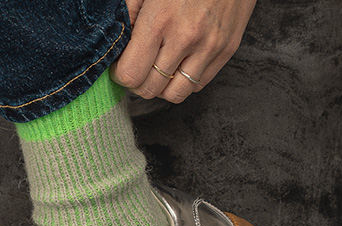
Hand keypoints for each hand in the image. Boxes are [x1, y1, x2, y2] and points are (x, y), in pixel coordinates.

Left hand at [110, 0, 255, 102]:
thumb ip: (127, 15)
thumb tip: (114, 46)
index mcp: (160, 20)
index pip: (130, 74)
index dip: (120, 74)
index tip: (121, 65)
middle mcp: (186, 38)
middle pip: (149, 89)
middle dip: (138, 83)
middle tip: (138, 66)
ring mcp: (209, 46)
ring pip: (174, 94)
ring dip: (162, 87)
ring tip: (158, 69)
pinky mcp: (227, 50)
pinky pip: (198, 85)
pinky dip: (184, 81)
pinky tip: (179, 63)